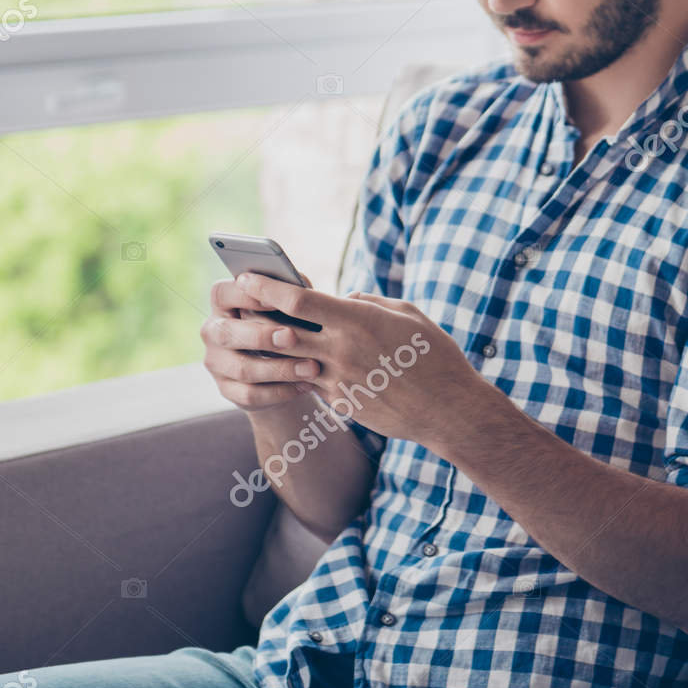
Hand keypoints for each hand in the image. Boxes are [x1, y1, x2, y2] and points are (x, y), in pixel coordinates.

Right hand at [202, 274, 321, 414]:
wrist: (283, 369)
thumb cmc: (288, 324)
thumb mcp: (288, 307)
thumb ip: (290, 293)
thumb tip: (303, 286)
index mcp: (223, 302)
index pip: (224, 293)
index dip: (248, 295)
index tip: (278, 299)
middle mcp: (213, 331)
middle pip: (228, 333)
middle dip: (262, 336)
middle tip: (292, 337)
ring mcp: (216, 363)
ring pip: (243, 368)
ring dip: (280, 369)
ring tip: (312, 368)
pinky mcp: (227, 390)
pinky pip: (251, 394)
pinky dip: (281, 391)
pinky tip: (305, 385)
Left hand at [232, 274, 490, 447]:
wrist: (448, 410)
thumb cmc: (435, 355)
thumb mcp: (407, 314)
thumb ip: (369, 302)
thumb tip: (346, 298)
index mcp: (356, 321)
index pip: (297, 300)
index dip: (267, 287)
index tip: (247, 277)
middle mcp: (340, 351)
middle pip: (281, 330)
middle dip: (256, 317)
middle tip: (239, 305)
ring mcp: (338, 380)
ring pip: (290, 360)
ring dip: (273, 348)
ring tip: (260, 334)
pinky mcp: (341, 403)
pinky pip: (311, 382)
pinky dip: (300, 371)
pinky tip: (298, 364)